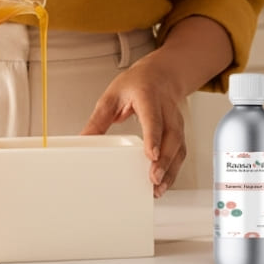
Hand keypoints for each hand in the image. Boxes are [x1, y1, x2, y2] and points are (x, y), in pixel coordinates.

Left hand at [80, 51, 187, 197]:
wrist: (161, 75)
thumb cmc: (137, 84)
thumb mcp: (112, 96)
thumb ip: (99, 119)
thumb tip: (84, 140)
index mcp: (148, 96)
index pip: (153, 117)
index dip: (153, 136)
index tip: (151, 155)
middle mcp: (166, 110)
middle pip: (170, 136)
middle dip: (164, 160)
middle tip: (153, 179)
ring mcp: (176, 122)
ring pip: (179, 147)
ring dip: (170, 170)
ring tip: (157, 189)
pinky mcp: (180, 134)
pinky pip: (180, 154)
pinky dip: (173, 171)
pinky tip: (163, 184)